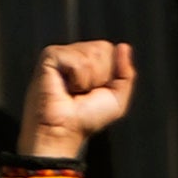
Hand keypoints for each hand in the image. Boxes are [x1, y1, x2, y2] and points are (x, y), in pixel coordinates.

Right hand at [18, 41, 135, 161]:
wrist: (64, 130)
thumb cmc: (86, 118)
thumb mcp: (117, 97)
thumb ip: (126, 73)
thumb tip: (124, 46)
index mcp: (90, 60)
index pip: (112, 50)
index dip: (110, 74)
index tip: (95, 91)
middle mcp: (76, 53)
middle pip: (103, 49)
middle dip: (100, 76)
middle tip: (82, 92)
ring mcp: (62, 53)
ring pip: (91, 55)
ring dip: (88, 80)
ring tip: (72, 90)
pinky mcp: (50, 56)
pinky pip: (78, 61)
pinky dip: (77, 79)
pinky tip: (65, 87)